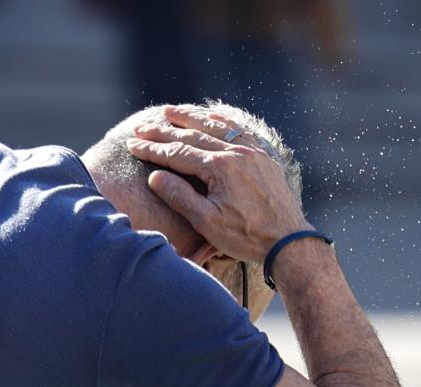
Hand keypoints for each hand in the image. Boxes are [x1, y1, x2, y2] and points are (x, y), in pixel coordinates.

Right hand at [126, 105, 310, 263]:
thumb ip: (180, 197)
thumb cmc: (245, 236)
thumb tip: (155, 176)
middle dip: (164, 131)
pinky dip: (221, 121)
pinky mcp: (263, 158)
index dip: (152, 148)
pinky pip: (238, 131)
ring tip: (169, 111)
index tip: (132, 144)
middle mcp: (236, 153)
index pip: (177, 153)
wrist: (288, 240)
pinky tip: (211, 115)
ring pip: (216, 127)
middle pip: (193, 136)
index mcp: (220, 168)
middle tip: (141, 127)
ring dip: (190, 118)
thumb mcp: (207, 222)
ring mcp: (252, 152)